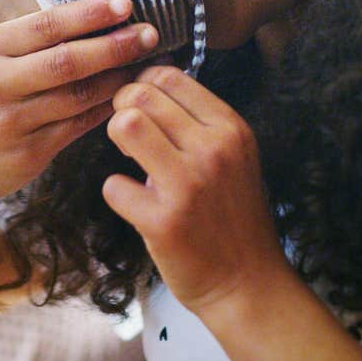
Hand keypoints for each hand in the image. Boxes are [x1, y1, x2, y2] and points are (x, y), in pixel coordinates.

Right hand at [0, 0, 159, 210]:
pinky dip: (108, 107)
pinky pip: (79, 125)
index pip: (46, 25)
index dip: (89, 13)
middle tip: (149, 33)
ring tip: (148, 63)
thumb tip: (104, 11)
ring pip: (78, 96)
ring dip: (119, 78)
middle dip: (113, 45)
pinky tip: (129, 95)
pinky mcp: (29, 153)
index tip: (126, 3)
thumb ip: (39, 39)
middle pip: (66, 61)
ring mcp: (12, 122)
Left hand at [103, 66, 285, 314]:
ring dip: (116, 138)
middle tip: (128, 133)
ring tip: (130, 158)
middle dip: (122, 108)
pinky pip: (113, 185)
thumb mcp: (232, 155)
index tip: (140, 106)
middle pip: (141, 96)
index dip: (142, 84)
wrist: (248, 284)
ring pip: (126, 125)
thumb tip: (146, 80)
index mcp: (230, 128)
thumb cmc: (231, 214)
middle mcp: (213, 150)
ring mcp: (189, 185)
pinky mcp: (164, 221)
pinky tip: (135, 203)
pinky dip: (117, 192)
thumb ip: (196, 120)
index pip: (169, 76)